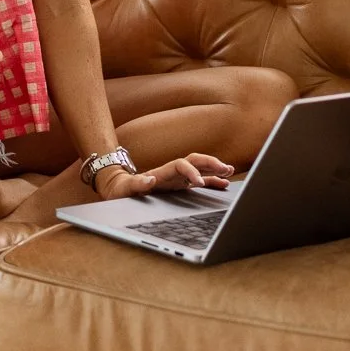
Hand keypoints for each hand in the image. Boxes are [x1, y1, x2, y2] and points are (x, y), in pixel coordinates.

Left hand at [94, 153, 233, 200]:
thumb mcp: (126, 188)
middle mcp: (172, 172)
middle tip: (226, 169)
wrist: (119, 188)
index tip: (199, 184)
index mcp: (161, 172)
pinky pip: (199, 180)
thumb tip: (150, 180)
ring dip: (214, 168)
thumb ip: (137, 184)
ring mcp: (177, 178)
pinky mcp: (179, 185)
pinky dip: (212, 181)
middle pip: (195, 161)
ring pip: (200, 168)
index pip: (181, 165)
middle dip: (210, 163)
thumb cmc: (122, 189)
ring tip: (230, 171)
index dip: (191, 171)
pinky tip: (224, 184)